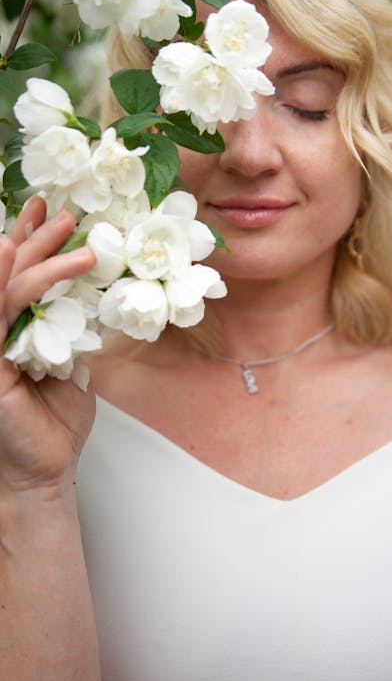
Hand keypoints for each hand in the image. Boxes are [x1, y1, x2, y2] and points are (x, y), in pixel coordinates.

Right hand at [0, 197, 96, 493]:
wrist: (46, 468)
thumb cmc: (57, 420)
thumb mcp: (73, 364)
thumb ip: (74, 330)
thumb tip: (93, 297)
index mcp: (17, 328)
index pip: (20, 276)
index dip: (33, 242)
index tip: (55, 212)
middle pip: (12, 273)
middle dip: (37, 237)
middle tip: (65, 212)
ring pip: (6, 286)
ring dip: (36, 253)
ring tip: (68, 229)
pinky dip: (1, 282)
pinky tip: (9, 253)